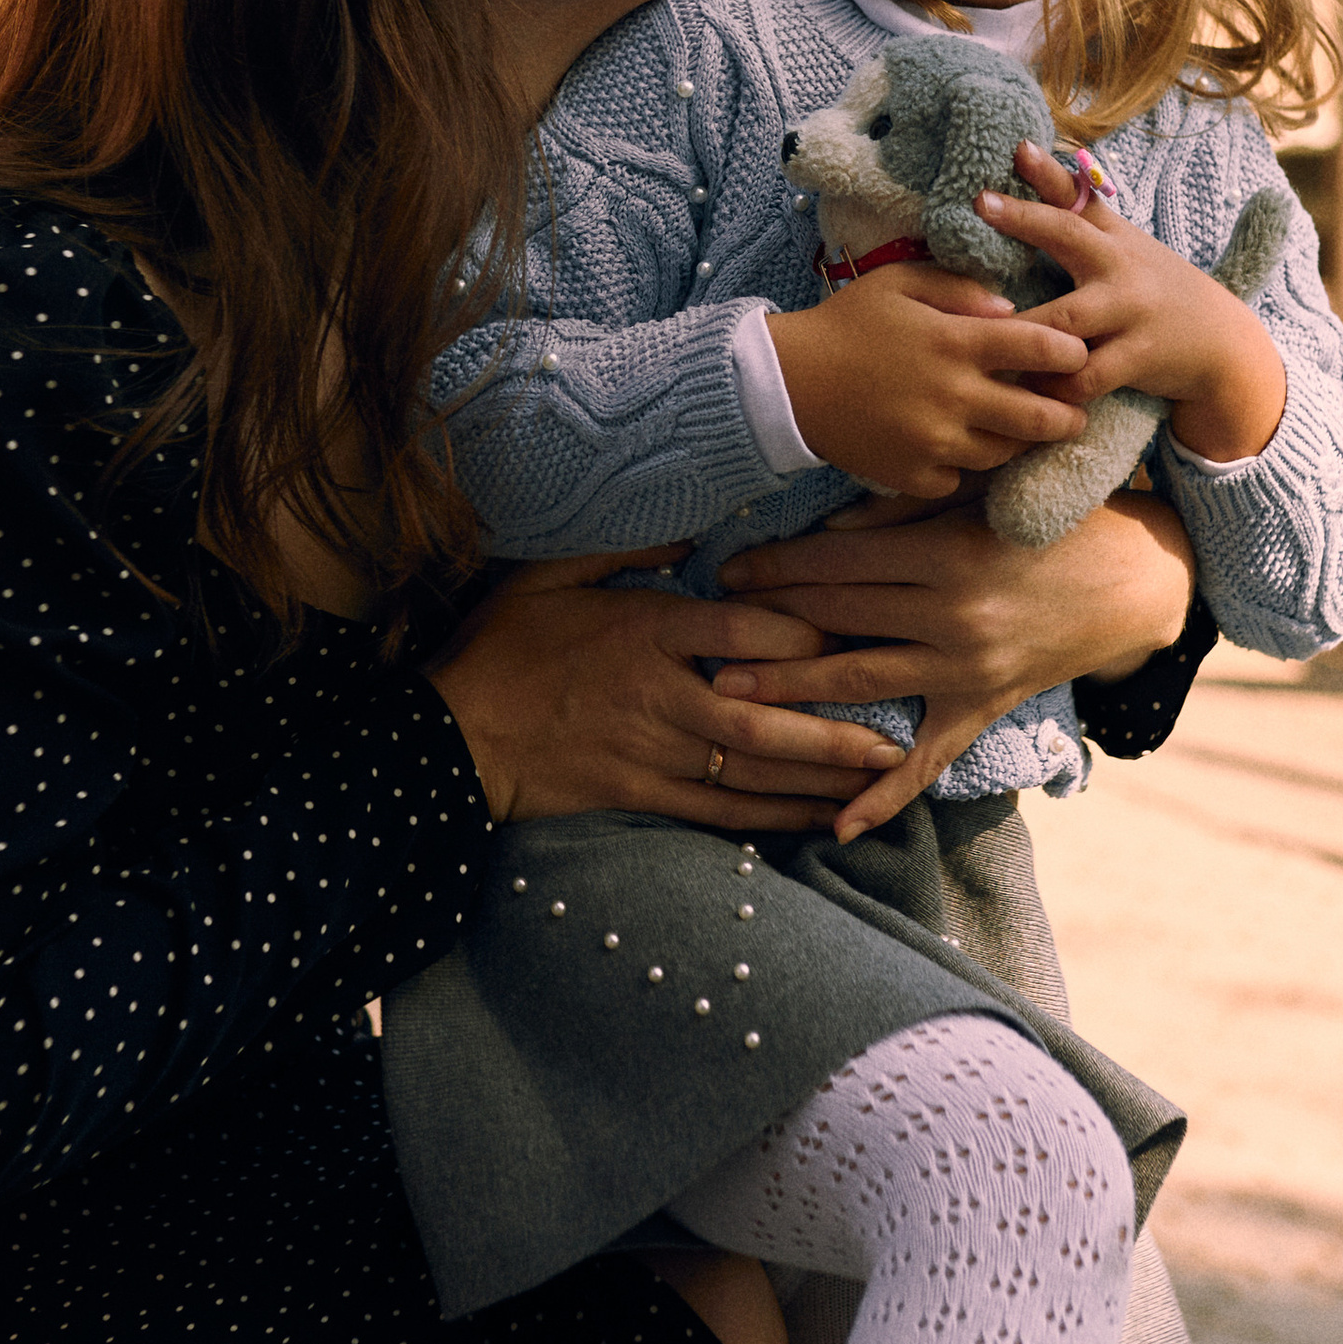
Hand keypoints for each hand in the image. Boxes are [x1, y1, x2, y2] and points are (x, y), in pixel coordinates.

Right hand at [426, 549, 907, 832]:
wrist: (447, 738)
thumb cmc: (500, 647)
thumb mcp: (547, 574)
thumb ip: (624, 546)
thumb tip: (691, 522)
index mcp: (644, 631)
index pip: (742, 634)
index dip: (800, 638)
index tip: (847, 636)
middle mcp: (657, 696)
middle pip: (762, 719)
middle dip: (832, 732)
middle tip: (895, 735)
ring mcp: (650, 753)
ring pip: (750, 774)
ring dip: (817, 780)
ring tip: (877, 782)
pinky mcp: (638, 796)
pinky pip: (718, 815)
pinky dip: (770, 820)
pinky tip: (816, 821)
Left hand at [710, 491, 1197, 837]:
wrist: (1137, 579)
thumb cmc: (1055, 523)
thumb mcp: (982, 501)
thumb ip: (905, 514)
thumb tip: (828, 531)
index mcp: (945, 554)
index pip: (836, 562)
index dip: (776, 565)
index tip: (727, 567)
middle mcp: (951, 616)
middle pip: (835, 618)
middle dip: (766, 620)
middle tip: (704, 625)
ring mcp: (966, 669)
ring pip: (858, 683)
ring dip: (788, 691)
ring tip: (724, 694)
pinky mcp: (983, 708)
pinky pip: (926, 761)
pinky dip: (882, 796)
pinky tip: (836, 825)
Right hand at [765, 265, 1087, 497]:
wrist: (786, 382)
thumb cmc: (847, 322)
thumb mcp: (900, 282)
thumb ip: (960, 287)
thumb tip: (1012, 308)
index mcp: (954, 342)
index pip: (1042, 347)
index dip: (1071, 351)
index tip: (1075, 353)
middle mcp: (952, 397)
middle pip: (1040, 418)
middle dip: (1069, 415)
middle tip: (1075, 411)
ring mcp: (933, 443)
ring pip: (1004, 454)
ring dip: (1019, 442)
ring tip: (1021, 427)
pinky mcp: (912, 476)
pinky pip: (959, 479)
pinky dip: (963, 465)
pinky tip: (958, 446)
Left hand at [976, 144, 1286, 462]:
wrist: (1223, 346)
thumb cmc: (1155, 291)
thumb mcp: (1126, 248)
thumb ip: (1082, 215)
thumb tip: (1028, 159)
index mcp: (1112, 237)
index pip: (1078, 194)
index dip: (1048, 169)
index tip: (1018, 146)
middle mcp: (1120, 265)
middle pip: (1067, 236)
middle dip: (1024, 218)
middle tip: (982, 202)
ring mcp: (1130, 311)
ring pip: (1062, 321)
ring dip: (1020, 331)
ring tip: (975, 335)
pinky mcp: (1138, 358)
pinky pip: (1083, 377)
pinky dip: (1051, 386)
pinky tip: (1025, 392)